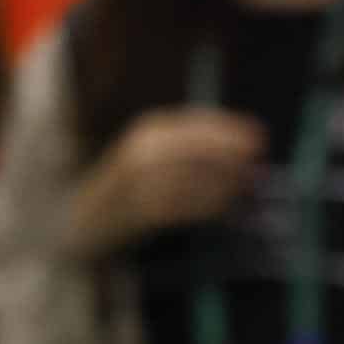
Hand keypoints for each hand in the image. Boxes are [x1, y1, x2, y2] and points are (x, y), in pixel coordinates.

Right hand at [92, 108, 268, 248]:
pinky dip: (206, 205)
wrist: (83, 220)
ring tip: (246, 186)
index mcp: (150, 130)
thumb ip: (198, 148)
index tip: (261, 136)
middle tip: (258, 162)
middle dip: (230, 153)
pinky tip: (224, 206)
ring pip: (191, 177)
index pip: (197, 122)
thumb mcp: (160, 155)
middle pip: (195, 146)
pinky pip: (180, 206)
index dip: (231, 128)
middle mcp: (142, 150)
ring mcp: (137, 182)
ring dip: (223, 181)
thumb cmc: (133, 186)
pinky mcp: (138, 212)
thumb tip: (249, 147)